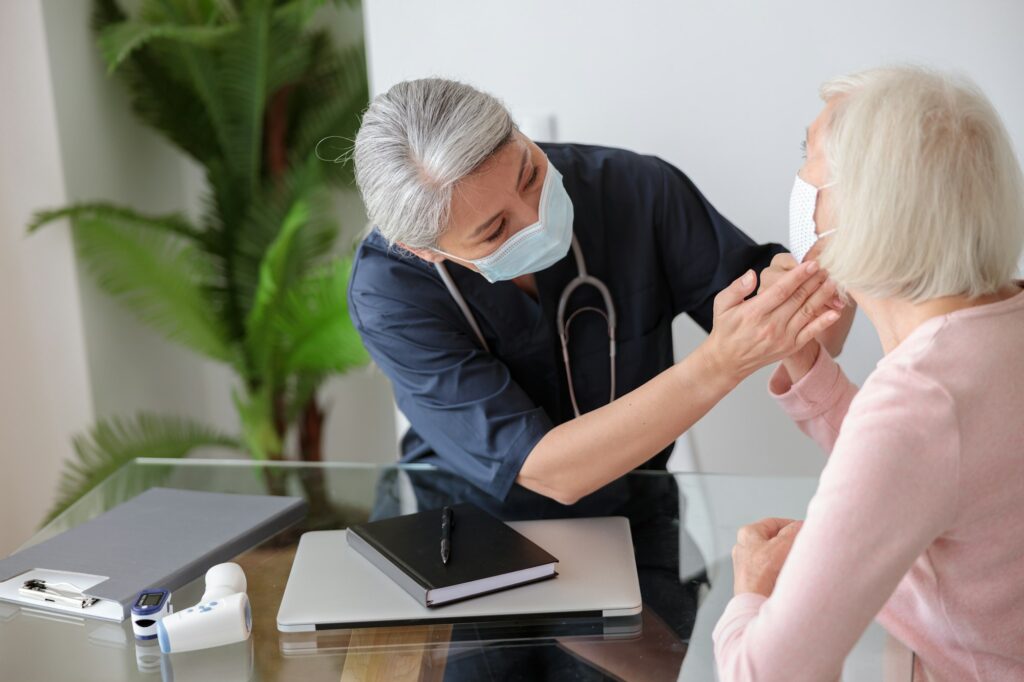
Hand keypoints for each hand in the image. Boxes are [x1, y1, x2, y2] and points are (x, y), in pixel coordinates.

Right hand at [702, 261, 840, 383]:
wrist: (729, 361)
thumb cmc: (727, 329)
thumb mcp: (721, 305)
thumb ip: (736, 288)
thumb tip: (752, 274)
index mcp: (754, 312)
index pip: (781, 290)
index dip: (798, 276)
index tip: (812, 264)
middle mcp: (770, 325)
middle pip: (798, 299)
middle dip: (814, 281)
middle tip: (827, 267)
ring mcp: (782, 337)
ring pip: (807, 312)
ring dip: (822, 296)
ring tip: (833, 282)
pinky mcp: (790, 346)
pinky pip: (810, 333)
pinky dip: (824, 322)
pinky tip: (835, 312)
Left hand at [732, 517, 803, 596]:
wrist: (756, 605)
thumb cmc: (761, 576)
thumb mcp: (782, 545)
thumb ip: (794, 531)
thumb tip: (802, 525)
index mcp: (747, 535)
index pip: (774, 523)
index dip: (792, 525)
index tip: (805, 530)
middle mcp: (745, 550)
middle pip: (775, 541)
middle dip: (791, 544)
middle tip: (804, 548)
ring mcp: (749, 567)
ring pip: (776, 558)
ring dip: (789, 560)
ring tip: (798, 565)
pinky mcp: (756, 583)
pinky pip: (775, 573)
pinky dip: (785, 574)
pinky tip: (793, 578)